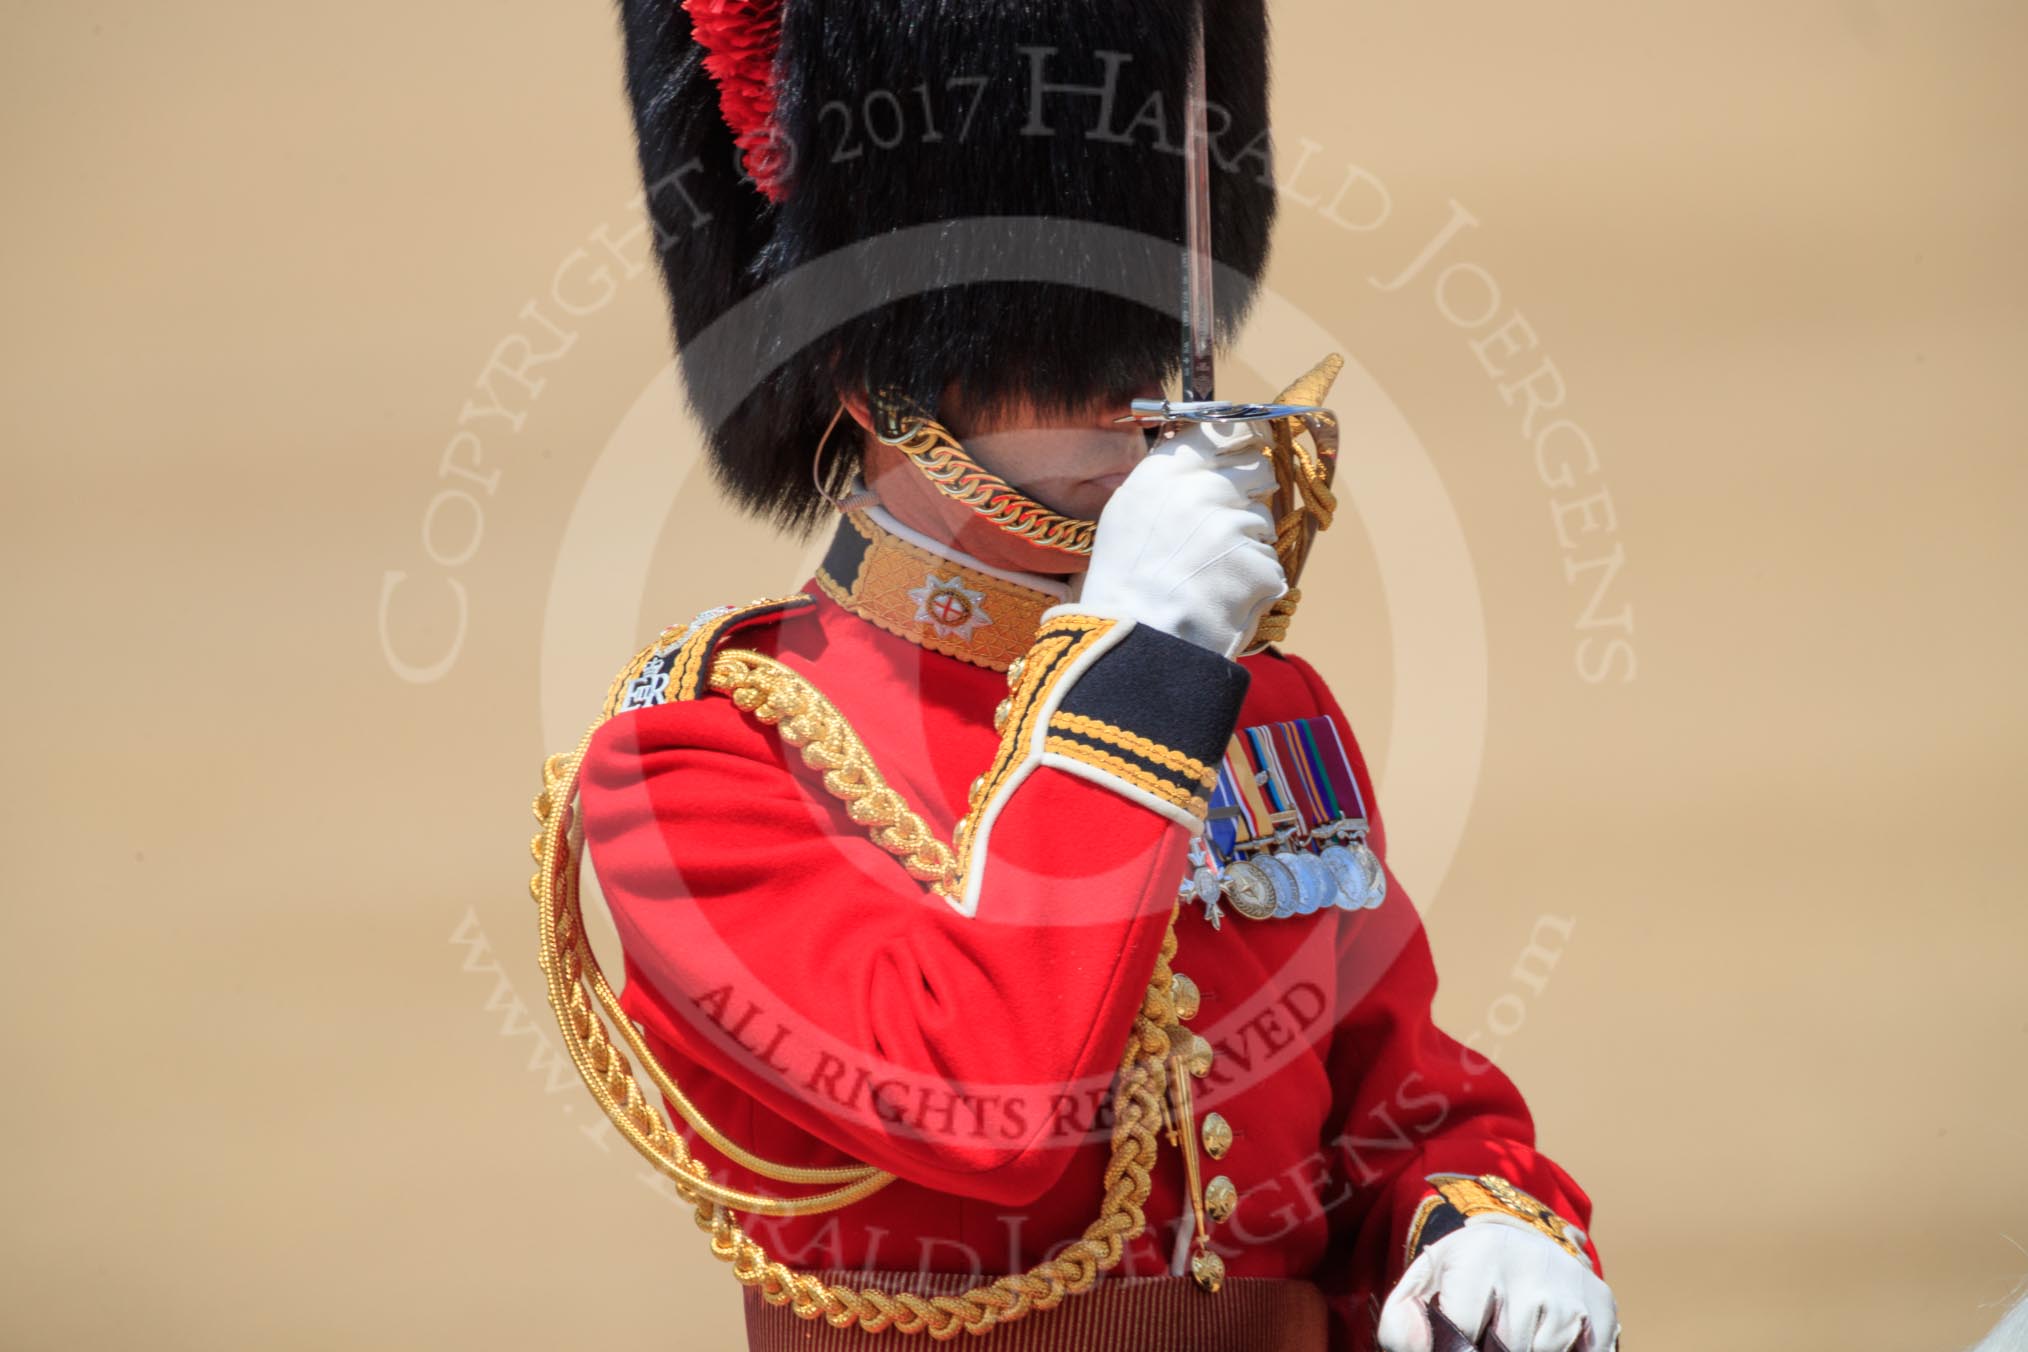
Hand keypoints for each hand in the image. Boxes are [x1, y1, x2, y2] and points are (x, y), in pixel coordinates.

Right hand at [1074, 419, 1285, 657]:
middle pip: (1257, 467)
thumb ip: (1169, 479)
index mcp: (1163, 470)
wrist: (1134, 640)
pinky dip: (1253, 582)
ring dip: (1248, 544)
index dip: (1241, 440)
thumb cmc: (1125, 583)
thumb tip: (1209, 458)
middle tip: (1222, 531)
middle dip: (1249, 494)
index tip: (1246, 450)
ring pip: (1264, 519)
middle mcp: (1200, 487)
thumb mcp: (1129, 512)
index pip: (1221, 428)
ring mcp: (1231, 524)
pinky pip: (1270, 563)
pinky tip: (1221, 598)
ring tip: (1211, 574)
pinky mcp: (1257, 562)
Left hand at [1377, 1220, 1618, 1351]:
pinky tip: (1545, 1340)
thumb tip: (1418, 1349)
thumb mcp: (1424, 1285)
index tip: (1463, 1339)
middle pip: (1508, 1349)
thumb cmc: (1463, 1275)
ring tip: (1513, 1334)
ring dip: (1528, 1351)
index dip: (1459, 1348)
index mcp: (1478, 1255)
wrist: (1519, 1240)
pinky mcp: (1603, 1306)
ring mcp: (1572, 1286)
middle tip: (1490, 1334)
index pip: (1463, 1334)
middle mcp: (1530, 1264)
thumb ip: (1401, 1321)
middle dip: (1494, 1349)